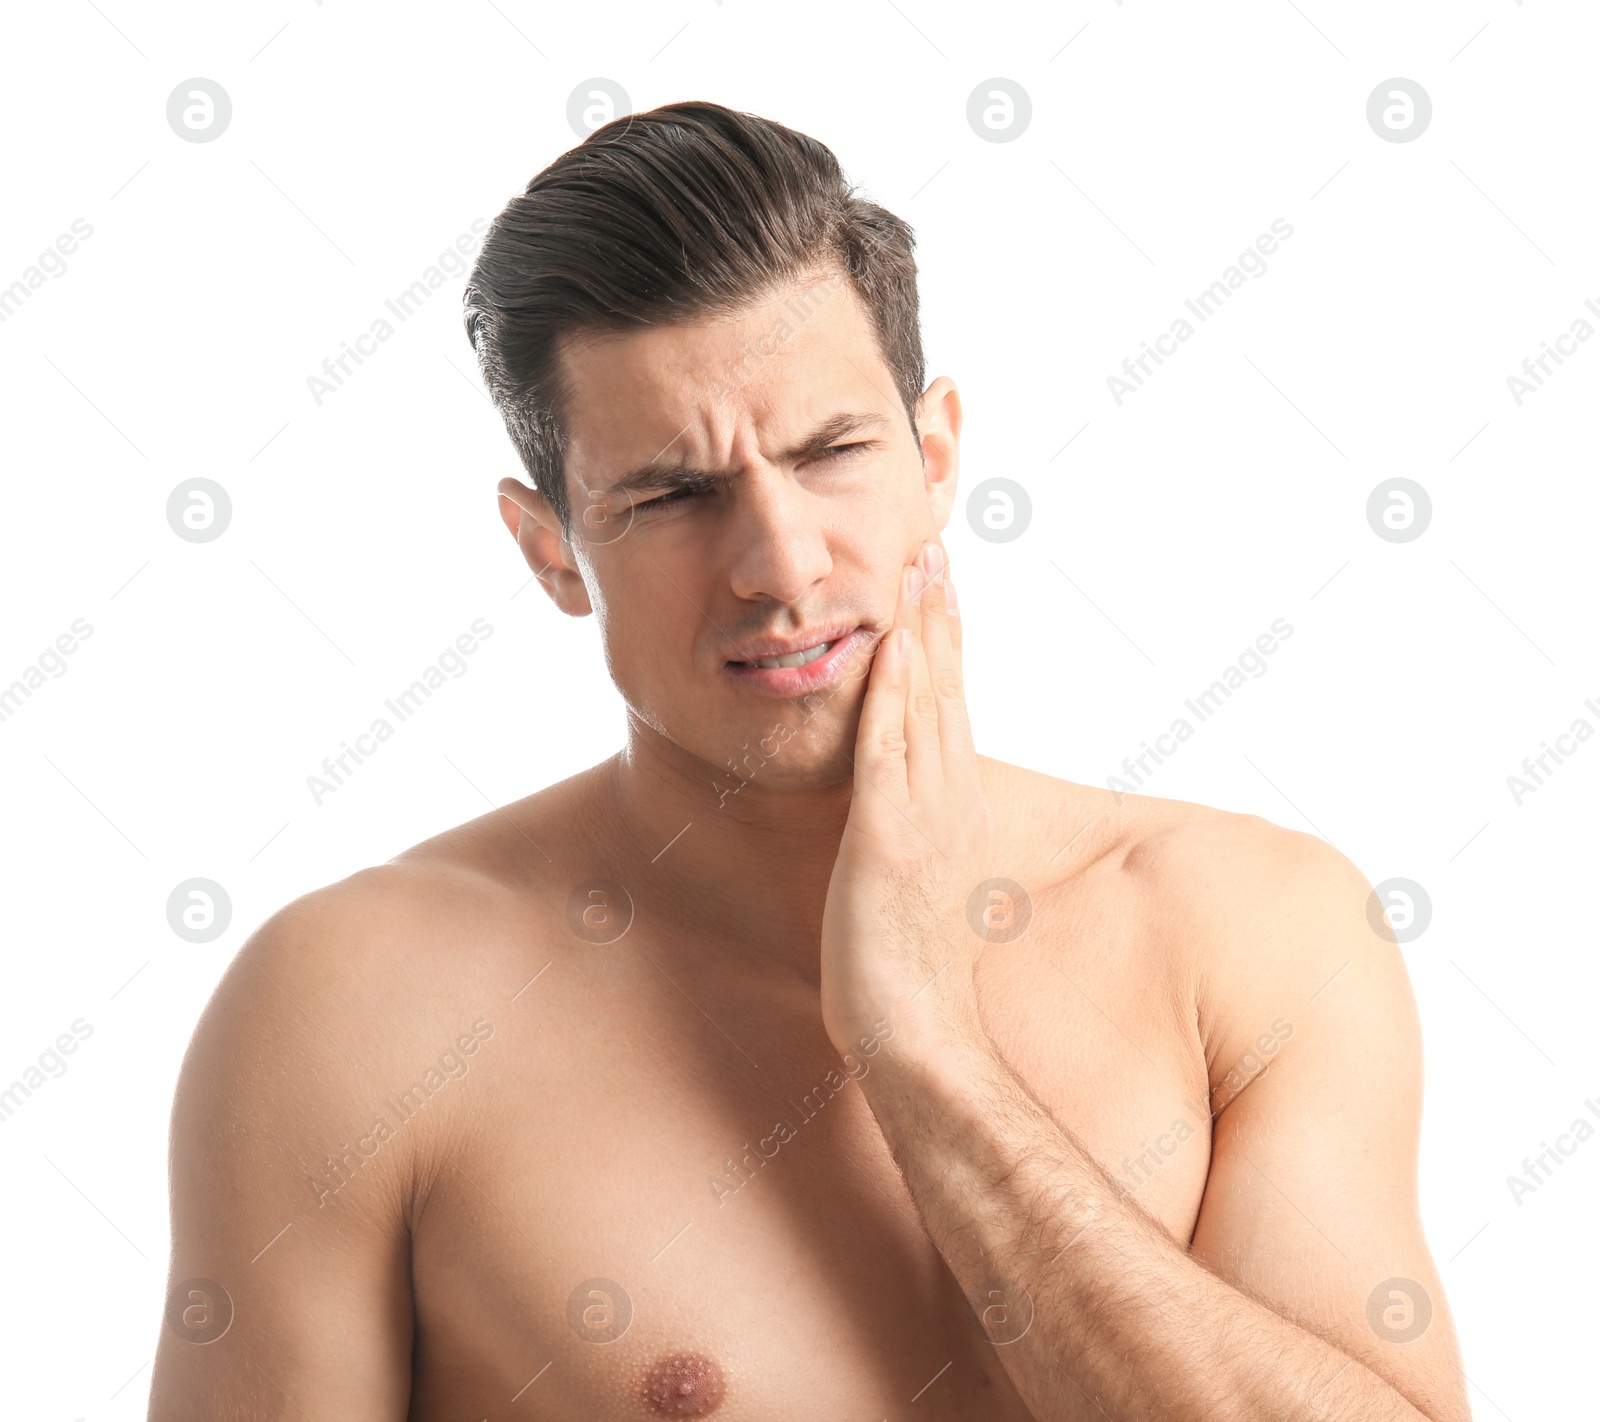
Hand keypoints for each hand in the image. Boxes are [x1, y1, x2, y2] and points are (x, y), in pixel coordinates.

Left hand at [819, 539, 995, 1062]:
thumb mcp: (917, 886)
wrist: (920, 1037)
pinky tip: (889, 644)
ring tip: (919, 565)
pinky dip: (892, 694)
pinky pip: (889, 752)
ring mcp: (925, 816)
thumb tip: (903, 814)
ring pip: (925, 703)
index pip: (951, 705)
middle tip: (934, 544)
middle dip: (938, 613)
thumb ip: (915, 836)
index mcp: (956, 808)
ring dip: (920, 630)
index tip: (939, 585)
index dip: (945, 640)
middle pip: (946, 687)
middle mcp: (950, 799)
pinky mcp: (888, 839)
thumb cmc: (909, 974)